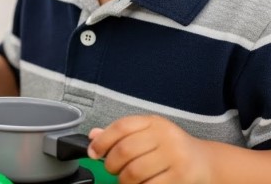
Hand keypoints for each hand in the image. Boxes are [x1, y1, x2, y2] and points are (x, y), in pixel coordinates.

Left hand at [88, 115, 212, 183]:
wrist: (207, 163)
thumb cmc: (171, 149)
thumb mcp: (148, 134)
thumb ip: (121, 135)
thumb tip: (93, 136)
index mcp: (154, 122)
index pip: (121, 127)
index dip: (102, 141)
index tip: (93, 152)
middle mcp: (165, 136)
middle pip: (125, 150)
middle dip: (111, 164)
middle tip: (112, 170)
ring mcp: (175, 156)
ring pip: (134, 172)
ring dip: (124, 180)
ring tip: (126, 180)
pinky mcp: (181, 177)